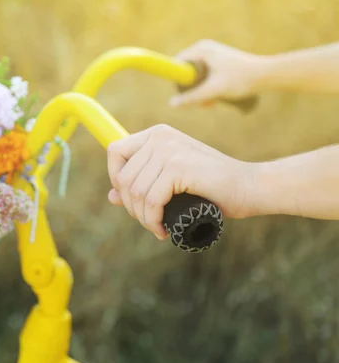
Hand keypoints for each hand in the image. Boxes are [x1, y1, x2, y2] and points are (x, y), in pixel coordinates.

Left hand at [107, 124, 255, 239]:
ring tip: (157, 227)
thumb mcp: (171, 183)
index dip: (117, 180)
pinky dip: (153, 220)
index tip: (133, 200)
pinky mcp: (178, 166)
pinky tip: (163, 229)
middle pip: (122, 176)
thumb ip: (142, 184)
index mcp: (156, 134)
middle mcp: (160, 137)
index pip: (115, 152)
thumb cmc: (211, 187)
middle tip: (150, 220)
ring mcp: (168, 150)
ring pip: (134, 191)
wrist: (250, 187)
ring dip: (142, 217)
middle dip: (131, 206)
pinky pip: (150, 200)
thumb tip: (111, 196)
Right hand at [170, 39, 264, 107]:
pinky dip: (206, 90)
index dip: (178, 82)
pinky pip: (202, 78)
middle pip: (185, 73)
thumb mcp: (214, 90)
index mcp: (200, 49)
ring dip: (199, 93)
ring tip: (211, 103)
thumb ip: (193, 97)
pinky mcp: (216, 63)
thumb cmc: (242, 79)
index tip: (187, 95)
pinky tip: (215, 99)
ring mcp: (210, 56)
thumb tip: (171, 104)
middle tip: (203, 103)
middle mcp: (203, 49)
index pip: (176, 65)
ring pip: (194, 78)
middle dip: (191, 90)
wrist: (267, 75)